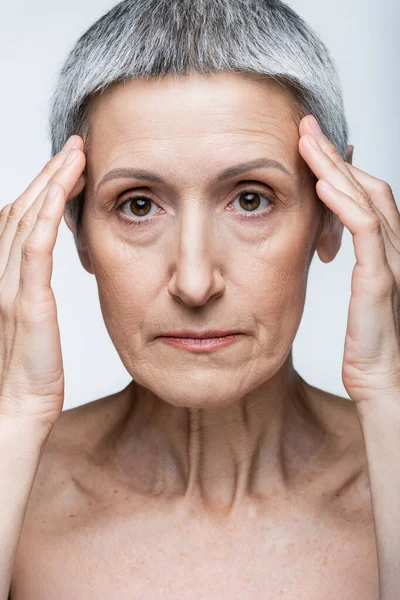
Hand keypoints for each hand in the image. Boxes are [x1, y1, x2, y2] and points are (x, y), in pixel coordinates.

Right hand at [0, 136, 85, 434]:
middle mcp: (1, 274)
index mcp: (4, 278)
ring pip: (28, 221)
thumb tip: (43, 272)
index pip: (20, 221)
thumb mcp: (30, 321)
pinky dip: (46, 217)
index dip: (41, 190)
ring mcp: (10, 286)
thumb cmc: (27, 372)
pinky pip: (33, 250)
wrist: (15, 410)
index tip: (67, 167)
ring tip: (75, 157)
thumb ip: (32, 290)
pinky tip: (61, 193)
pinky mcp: (25, 303)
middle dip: (49, 174)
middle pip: (23, 210)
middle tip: (74, 147)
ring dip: (51, 184)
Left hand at [298, 115, 399, 406]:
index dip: (339, 166)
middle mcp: (394, 248)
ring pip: (367, 198)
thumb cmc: (369, 344)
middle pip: (367, 184)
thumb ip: (351, 263)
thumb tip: (327, 240)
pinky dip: (344, 203)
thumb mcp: (358, 294)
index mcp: (385, 250)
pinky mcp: (381, 279)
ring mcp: (391, 261)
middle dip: (335, 153)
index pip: (365, 194)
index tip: (310, 145)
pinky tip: (322, 185)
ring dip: (335, 166)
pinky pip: (365, 230)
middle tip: (306, 127)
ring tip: (307, 141)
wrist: (385, 382)